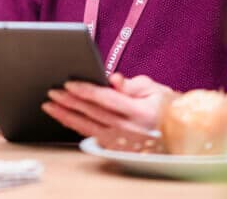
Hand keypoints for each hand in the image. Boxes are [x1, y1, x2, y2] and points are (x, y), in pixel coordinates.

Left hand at [41, 73, 175, 137]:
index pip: (106, 99)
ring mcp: (122, 141)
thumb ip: (131, 84)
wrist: (177, 131)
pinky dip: (75, 126)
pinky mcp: (116, 147)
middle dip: (70, 102)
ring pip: (88, 127)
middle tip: (52, 91)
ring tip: (49, 105)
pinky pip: (91, 135)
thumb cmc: (164, 105)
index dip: (86, 91)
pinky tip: (63, 117)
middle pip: (93, 113)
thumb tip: (112, 78)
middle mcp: (129, 129)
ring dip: (66, 116)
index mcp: (139, 112)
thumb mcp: (154, 88)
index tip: (69, 84)